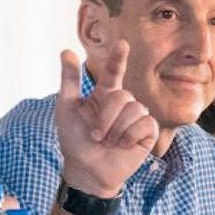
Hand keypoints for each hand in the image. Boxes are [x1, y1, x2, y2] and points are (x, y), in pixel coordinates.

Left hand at [55, 44, 156, 196]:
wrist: (86, 170)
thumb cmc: (74, 141)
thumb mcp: (66, 109)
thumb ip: (69, 80)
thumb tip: (66, 51)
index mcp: (104, 96)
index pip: (114, 73)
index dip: (118, 59)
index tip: (122, 44)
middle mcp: (122, 104)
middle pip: (122, 96)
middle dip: (106, 117)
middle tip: (96, 135)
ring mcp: (136, 118)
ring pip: (135, 110)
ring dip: (116, 130)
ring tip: (108, 142)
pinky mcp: (147, 133)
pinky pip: (145, 124)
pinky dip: (130, 136)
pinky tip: (123, 146)